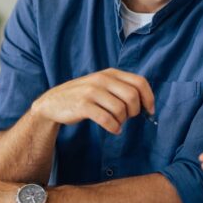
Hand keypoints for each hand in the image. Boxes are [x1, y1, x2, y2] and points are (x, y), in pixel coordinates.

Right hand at [30, 68, 154, 133]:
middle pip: (132, 97)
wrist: (52, 103)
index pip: (140, 82)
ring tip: (116, 123)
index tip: (149, 110)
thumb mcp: (102, 85)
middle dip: (134, 112)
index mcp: (110, 73)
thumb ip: (121, 88)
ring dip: (122, 121)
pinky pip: (107, 119)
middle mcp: (102, 79)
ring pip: (120, 109)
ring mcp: (92, 92)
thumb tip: (145, 102)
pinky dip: (113, 127)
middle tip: (128, 118)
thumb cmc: (83, 96)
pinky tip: (113, 129)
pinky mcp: (83, 105)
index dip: (149, 97)